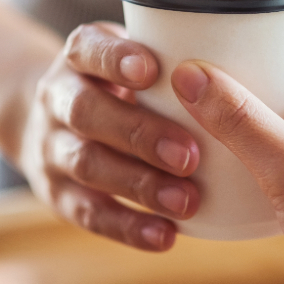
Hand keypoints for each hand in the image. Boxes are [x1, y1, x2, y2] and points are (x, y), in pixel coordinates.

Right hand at [16, 22, 200, 250]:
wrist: (59, 123)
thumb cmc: (126, 87)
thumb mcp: (139, 59)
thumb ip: (177, 62)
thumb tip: (232, 73)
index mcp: (80, 57)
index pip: (87, 48)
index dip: (115, 60)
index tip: (153, 71)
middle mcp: (57, 99)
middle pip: (85, 112)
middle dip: (139, 133)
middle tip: (189, 154)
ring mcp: (51, 147)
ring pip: (86, 165)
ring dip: (139, 184)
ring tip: (187, 201)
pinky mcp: (58, 194)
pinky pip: (90, 213)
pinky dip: (128, 226)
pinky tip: (167, 235)